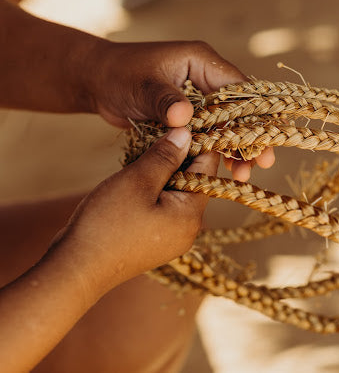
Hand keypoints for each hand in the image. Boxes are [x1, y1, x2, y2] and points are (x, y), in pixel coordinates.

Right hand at [55, 127, 212, 291]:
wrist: (77, 269)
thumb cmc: (107, 223)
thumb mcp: (137, 181)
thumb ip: (165, 156)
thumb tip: (187, 133)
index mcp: (191, 214)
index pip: (207, 168)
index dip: (196, 143)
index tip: (181, 124)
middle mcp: (189, 229)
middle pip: (194, 181)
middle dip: (177, 159)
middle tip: (156, 140)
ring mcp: (173, 238)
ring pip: (177, 194)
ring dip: (163, 175)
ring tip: (142, 161)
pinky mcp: (156, 242)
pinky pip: (164, 209)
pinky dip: (154, 193)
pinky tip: (136, 183)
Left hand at [88, 40, 273, 180]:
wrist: (98, 81)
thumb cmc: (119, 74)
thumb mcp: (141, 85)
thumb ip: (164, 99)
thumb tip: (183, 117)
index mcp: (202, 63)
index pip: (239, 88)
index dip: (255, 114)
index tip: (265, 139)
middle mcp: (207, 80)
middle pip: (239, 110)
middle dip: (249, 137)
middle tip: (261, 163)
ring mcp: (199, 100)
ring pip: (226, 126)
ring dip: (234, 148)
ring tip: (241, 175)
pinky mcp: (189, 117)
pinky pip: (209, 135)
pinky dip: (215, 152)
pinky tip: (224, 170)